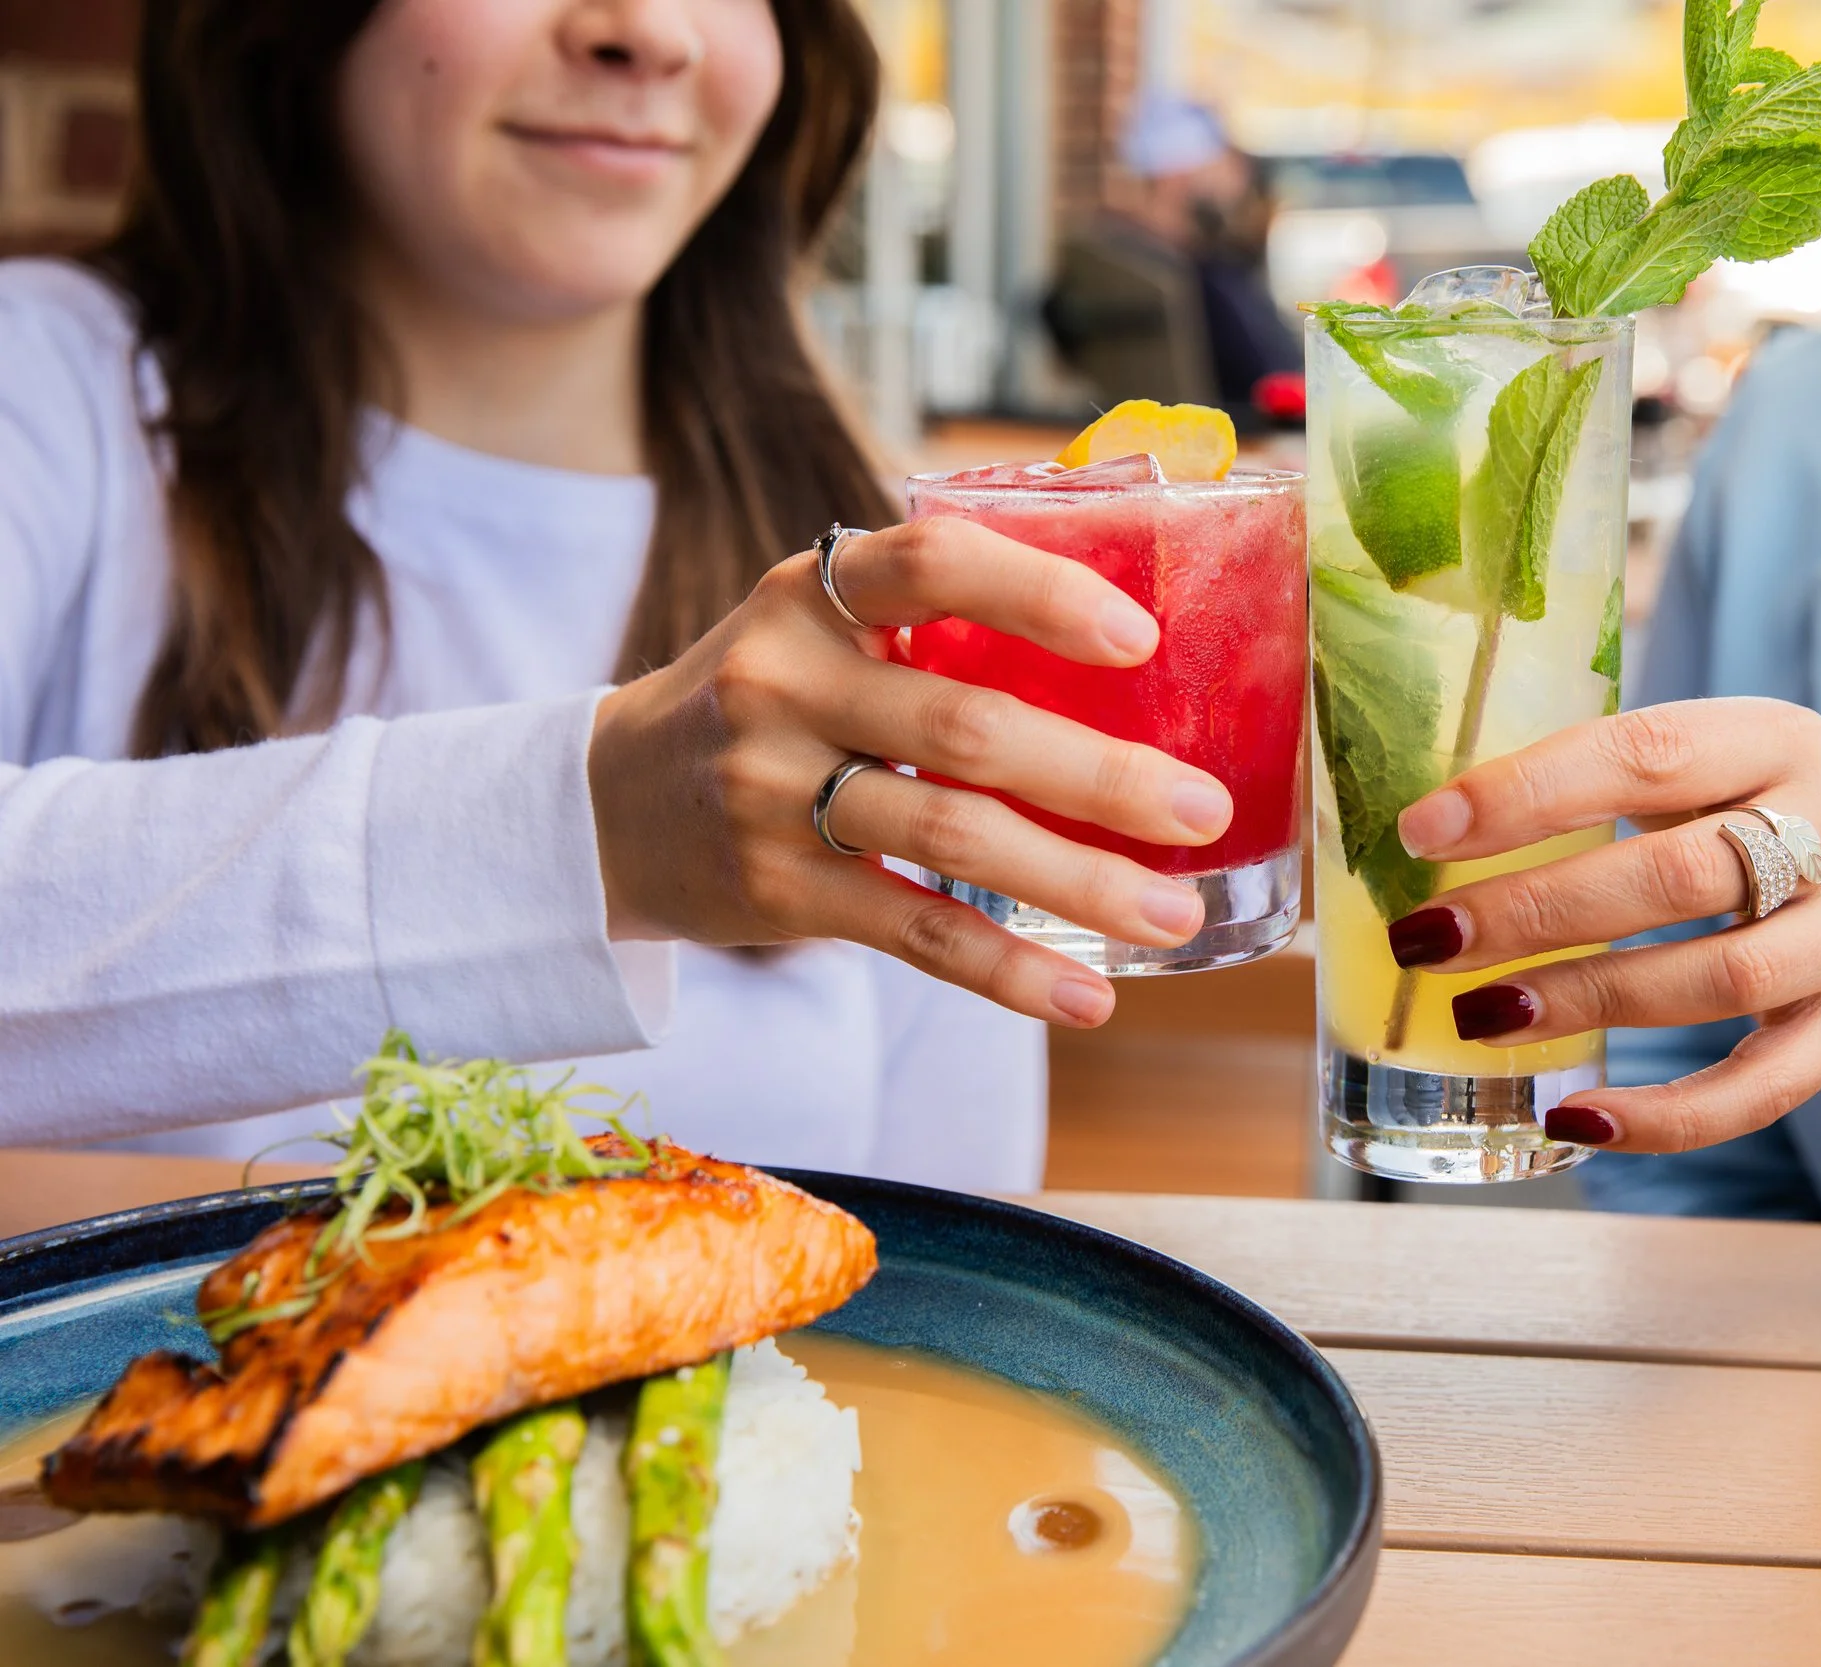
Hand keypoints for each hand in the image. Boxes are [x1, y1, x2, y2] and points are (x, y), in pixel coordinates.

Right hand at [589, 519, 1233, 1027]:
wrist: (608, 802)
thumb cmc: (775, 701)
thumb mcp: (824, 626)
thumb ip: (940, 618)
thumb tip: (1140, 637)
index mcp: (816, 594)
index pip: (935, 565)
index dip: (1042, 594)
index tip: (1140, 638)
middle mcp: (786, 682)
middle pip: (969, 727)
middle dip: (1100, 775)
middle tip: (1202, 809)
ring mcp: (771, 791)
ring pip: (953, 839)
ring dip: (1078, 882)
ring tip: (1173, 913)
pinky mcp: (775, 890)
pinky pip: (913, 933)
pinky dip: (1008, 972)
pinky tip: (1084, 996)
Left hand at [1386, 698, 1820, 1150]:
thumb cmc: (1775, 818)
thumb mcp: (1721, 764)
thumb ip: (1611, 781)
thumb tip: (1434, 833)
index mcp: (1777, 738)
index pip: (1647, 752)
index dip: (1529, 792)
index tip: (1424, 830)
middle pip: (1678, 875)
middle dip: (1538, 909)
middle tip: (1430, 937)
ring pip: (1717, 980)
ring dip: (1585, 1002)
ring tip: (1477, 1014)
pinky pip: (1761, 1088)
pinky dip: (1665, 1116)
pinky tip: (1575, 1117)